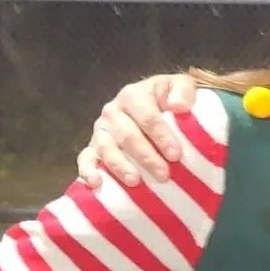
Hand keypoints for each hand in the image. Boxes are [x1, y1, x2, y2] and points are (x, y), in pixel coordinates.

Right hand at [76, 73, 197, 187]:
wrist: (154, 106)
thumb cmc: (169, 99)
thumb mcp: (180, 86)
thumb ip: (184, 91)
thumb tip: (178, 106)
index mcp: (133, 96)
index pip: (147, 117)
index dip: (161, 136)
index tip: (176, 155)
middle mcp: (113, 112)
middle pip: (127, 136)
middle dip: (146, 157)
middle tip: (164, 175)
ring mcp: (101, 131)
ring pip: (107, 149)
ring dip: (120, 167)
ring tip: (135, 181)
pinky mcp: (92, 148)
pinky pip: (85, 159)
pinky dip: (88, 172)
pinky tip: (97, 184)